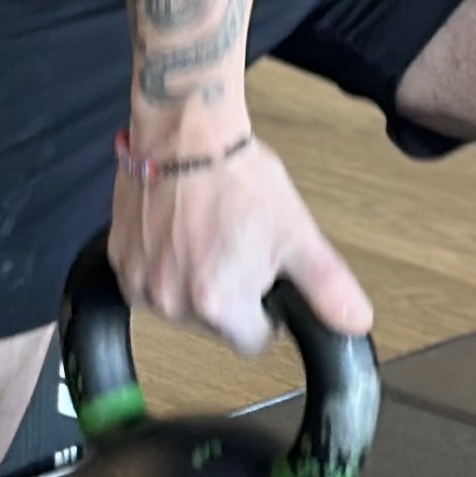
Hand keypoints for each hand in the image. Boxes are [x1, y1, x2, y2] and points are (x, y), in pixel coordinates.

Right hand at [109, 131, 376, 355]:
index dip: (265, 310)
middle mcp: (171, 302)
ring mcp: (139, 282)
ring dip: (195, 278)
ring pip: (181, 304)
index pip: (253, 341)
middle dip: (229, 293)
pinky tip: (179, 230)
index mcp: (218, 304)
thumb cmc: (238, 179)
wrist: (186, 134)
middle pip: (216, 324)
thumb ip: (328, 286)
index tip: (263, 275)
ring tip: (207, 233)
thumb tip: (356, 322)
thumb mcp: (297, 234)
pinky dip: (165, 263)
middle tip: (237, 244)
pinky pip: (150, 280)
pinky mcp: (119, 261)